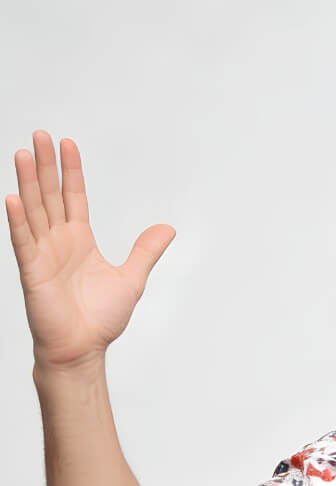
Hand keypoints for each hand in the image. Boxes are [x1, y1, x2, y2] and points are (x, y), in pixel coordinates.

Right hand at [5, 131, 174, 370]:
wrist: (83, 348)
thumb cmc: (100, 319)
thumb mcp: (132, 278)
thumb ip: (146, 251)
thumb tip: (168, 229)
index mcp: (79, 241)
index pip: (73, 197)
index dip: (71, 172)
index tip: (68, 145)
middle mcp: (58, 242)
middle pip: (50, 196)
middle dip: (45, 166)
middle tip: (40, 135)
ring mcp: (42, 255)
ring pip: (34, 211)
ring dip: (27, 183)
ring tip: (22, 154)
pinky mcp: (32, 272)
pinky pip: (23, 242)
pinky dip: (18, 222)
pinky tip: (12, 199)